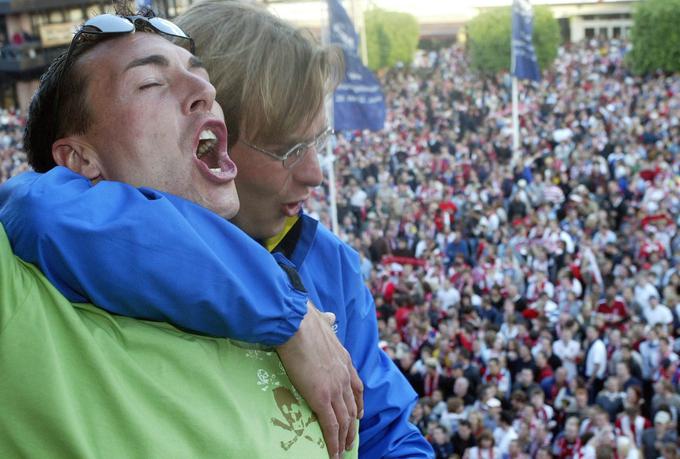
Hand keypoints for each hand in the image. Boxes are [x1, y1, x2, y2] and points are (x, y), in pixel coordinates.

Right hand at [276, 301, 363, 457]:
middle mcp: (344, 376)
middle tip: (350, 441)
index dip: (358, 403)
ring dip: (344, 439)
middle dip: (352, 427)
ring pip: (344, 420)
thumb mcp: (323, 320)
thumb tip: (329, 316)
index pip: (356, 387)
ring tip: (342, 452)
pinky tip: (332, 453)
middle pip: (352, 408)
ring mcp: (335, 388)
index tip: (358, 415)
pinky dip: (333, 442)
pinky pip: (331, 426)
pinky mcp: (322, 398)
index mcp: (344, 360)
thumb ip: (327, 322)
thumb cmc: (303, 321)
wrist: (296, 325)